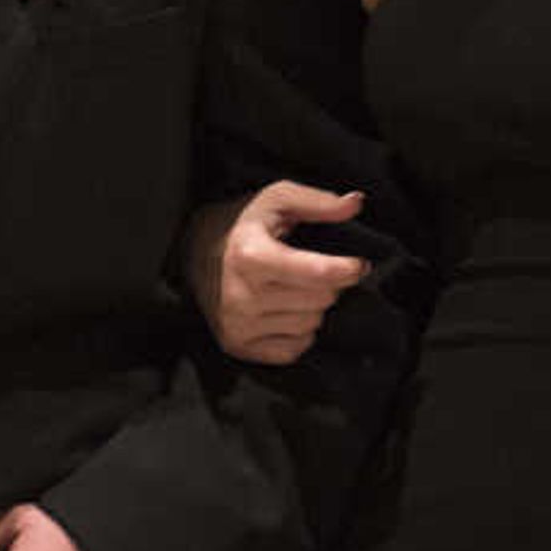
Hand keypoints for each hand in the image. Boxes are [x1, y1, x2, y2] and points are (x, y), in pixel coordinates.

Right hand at [184, 179, 369, 365]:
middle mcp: (242, 295)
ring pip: (311, 325)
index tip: (358, 264)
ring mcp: (238, 325)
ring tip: (294, 288)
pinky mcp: (237, 346)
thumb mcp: (276, 199)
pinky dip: (299, 332)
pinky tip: (284, 311)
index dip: (348, 269)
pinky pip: (295, 350)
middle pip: (321, 300)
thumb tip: (355, 202)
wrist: (192, 252)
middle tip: (313, 270)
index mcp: (251, 256)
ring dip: (312, 307)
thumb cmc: (242, 225)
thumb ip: (318, 202)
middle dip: (327, 284)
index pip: (318, 273)